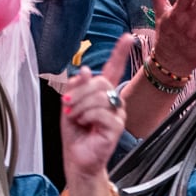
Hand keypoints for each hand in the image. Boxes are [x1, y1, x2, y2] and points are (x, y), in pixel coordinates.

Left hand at [60, 48, 130, 190]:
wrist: (77, 158)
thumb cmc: (75, 133)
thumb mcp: (69, 105)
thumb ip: (76, 87)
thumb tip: (84, 70)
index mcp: (103, 93)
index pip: (113, 69)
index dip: (120, 52)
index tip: (128, 37)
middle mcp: (114, 101)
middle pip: (101, 82)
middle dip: (79, 92)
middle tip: (68, 105)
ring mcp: (118, 114)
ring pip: (100, 96)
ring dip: (80, 106)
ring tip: (75, 117)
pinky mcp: (117, 126)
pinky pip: (101, 112)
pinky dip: (86, 116)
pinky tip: (84, 124)